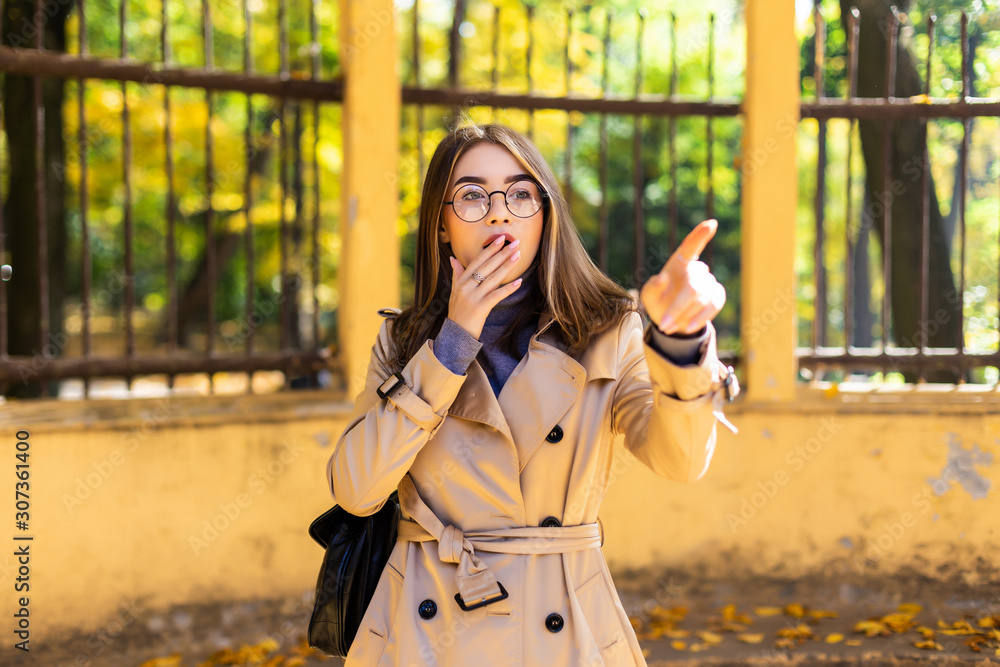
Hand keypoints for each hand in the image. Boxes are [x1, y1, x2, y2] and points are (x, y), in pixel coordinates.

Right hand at [447, 236, 522, 339]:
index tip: (501, 238)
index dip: (490, 249)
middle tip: (515, 243)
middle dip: (502, 253)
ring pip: (493, 278)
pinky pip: (497, 295)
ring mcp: (473, 297)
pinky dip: (508, 288)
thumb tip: (452, 258)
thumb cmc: (458, 311)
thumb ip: (456, 274)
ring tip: (518, 255)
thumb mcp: (455, 291)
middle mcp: (466, 286)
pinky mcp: (481, 308)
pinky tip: (519, 281)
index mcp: (461, 280)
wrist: (455, 333)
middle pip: (487, 266)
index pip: (478, 261)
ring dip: (507, 266)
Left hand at [640, 219, 725, 335]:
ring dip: (685, 316)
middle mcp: (696, 270)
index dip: (700, 236)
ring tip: (668, 327)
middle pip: (693, 286)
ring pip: (702, 299)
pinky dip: (699, 318)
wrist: (672, 320)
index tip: (711, 223)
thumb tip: (662, 278)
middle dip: (678, 307)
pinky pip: (713, 306)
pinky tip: (687, 327)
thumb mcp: (648, 295)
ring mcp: (709, 282)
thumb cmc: (658, 301)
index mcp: (679, 263)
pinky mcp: (717, 296)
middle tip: (663, 325)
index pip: (690, 247)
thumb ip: (652, 287)